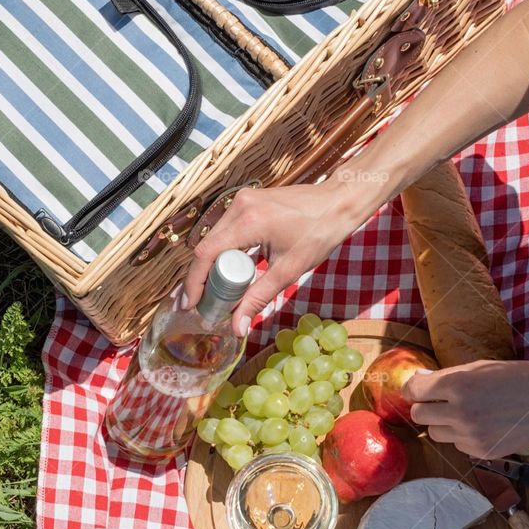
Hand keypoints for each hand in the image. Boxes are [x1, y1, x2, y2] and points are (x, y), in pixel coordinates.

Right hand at [182, 180, 360, 336]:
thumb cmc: (319, 233)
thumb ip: (258, 299)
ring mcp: (243, 200)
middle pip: (208, 247)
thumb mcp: (288, 270)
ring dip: (213, 265)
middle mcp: (239, 206)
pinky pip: (228, 230)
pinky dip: (226, 251)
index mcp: (248, 221)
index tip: (189, 305)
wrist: (339, 202)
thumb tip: (237, 327)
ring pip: (216, 238)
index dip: (194, 283)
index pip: (206, 254)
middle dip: (201, 278)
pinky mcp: (249, 201)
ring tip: (210, 293)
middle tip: (197, 305)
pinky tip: (229, 272)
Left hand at [403, 360, 528, 456]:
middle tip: (439, 402)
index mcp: (457, 385)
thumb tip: (419, 381)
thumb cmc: (517, 378)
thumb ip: (447, 376)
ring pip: (437, 434)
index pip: (414, 391)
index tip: (418, 390)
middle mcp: (460, 412)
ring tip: (466, 413)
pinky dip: (463, 436)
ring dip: (444, 424)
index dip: (413, 389)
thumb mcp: (480, 367)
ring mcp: (471, 435)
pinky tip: (483, 425)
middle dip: (425, 407)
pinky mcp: (482, 451)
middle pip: (419, 416)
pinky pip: (458, 445)